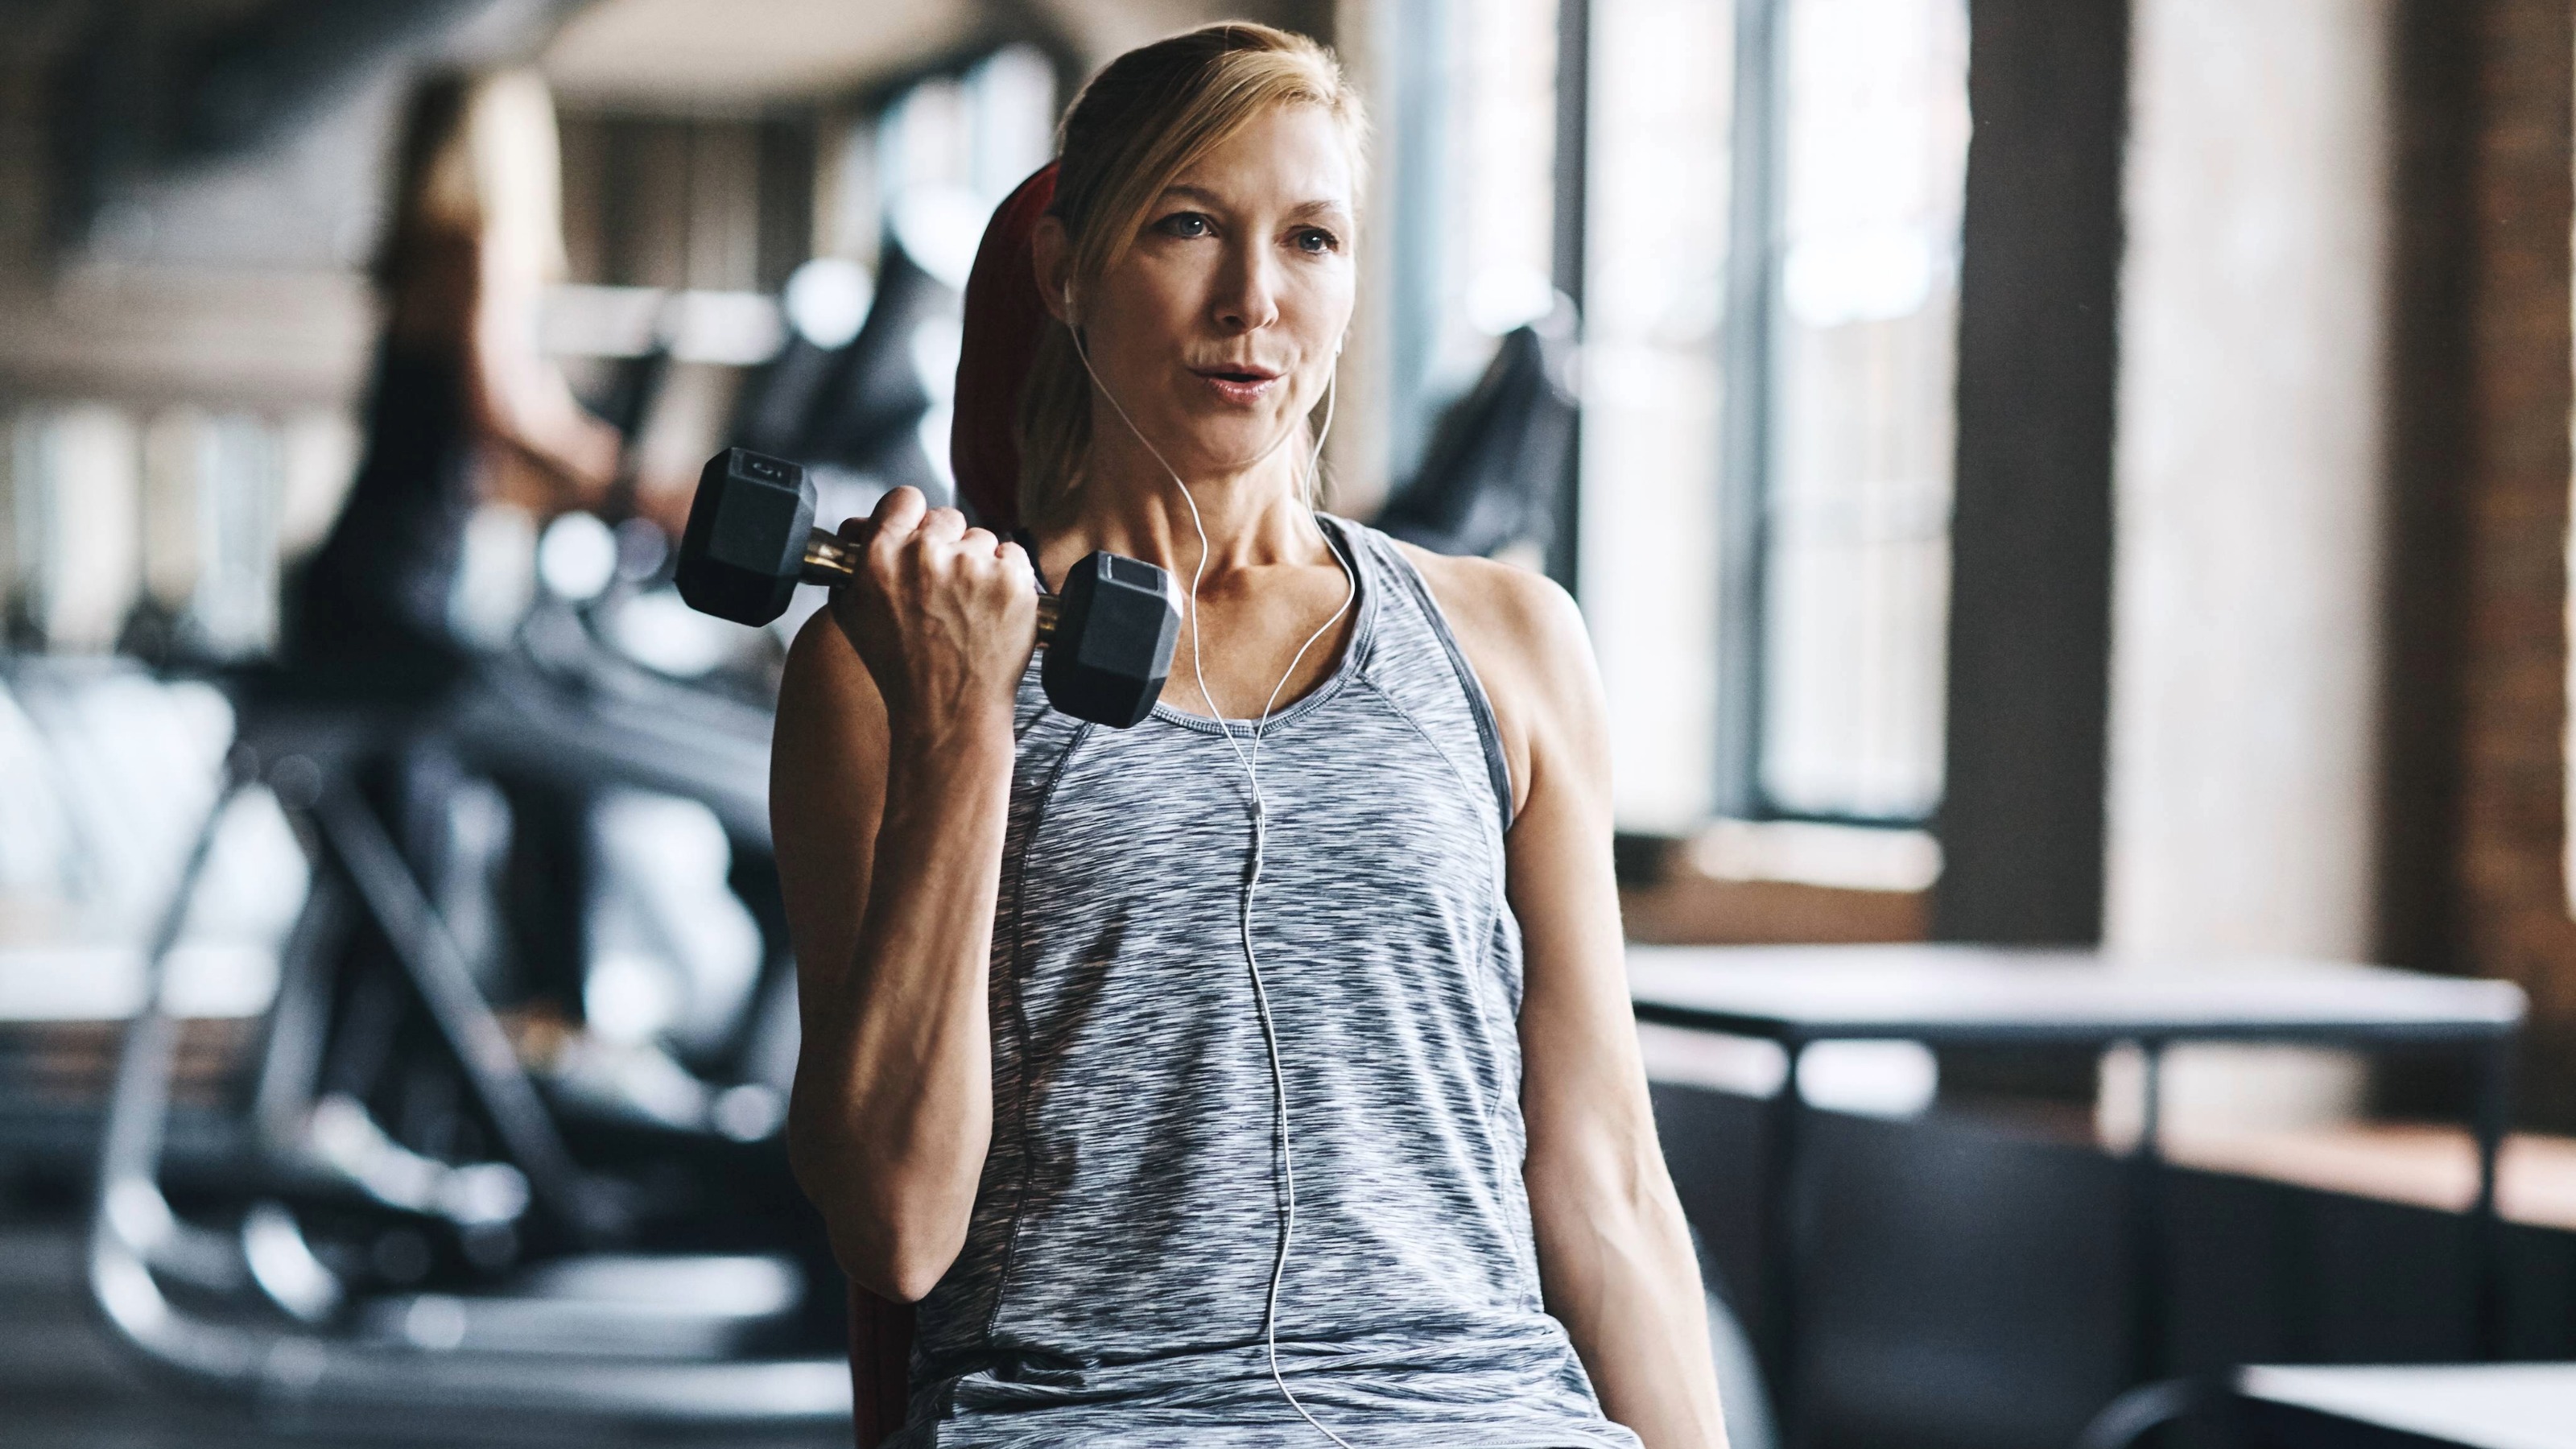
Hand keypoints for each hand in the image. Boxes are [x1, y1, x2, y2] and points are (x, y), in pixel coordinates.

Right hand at [828, 488, 1036, 741]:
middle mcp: (926, 556)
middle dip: (946, 545)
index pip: (904, 499)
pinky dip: (1007, 578)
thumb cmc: (899, 669)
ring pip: (981, 538)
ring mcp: (974, 567)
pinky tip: (990, 610)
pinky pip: (1013, 556)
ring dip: (977, 563)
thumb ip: (855, 563)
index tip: (918, 532)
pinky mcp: (1014, 582)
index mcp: (881, 557)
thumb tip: (860, 526)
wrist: (948, 712)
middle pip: (946, 517)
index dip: (912, 516)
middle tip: (944, 586)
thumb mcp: (852, 614)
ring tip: (967, 607)